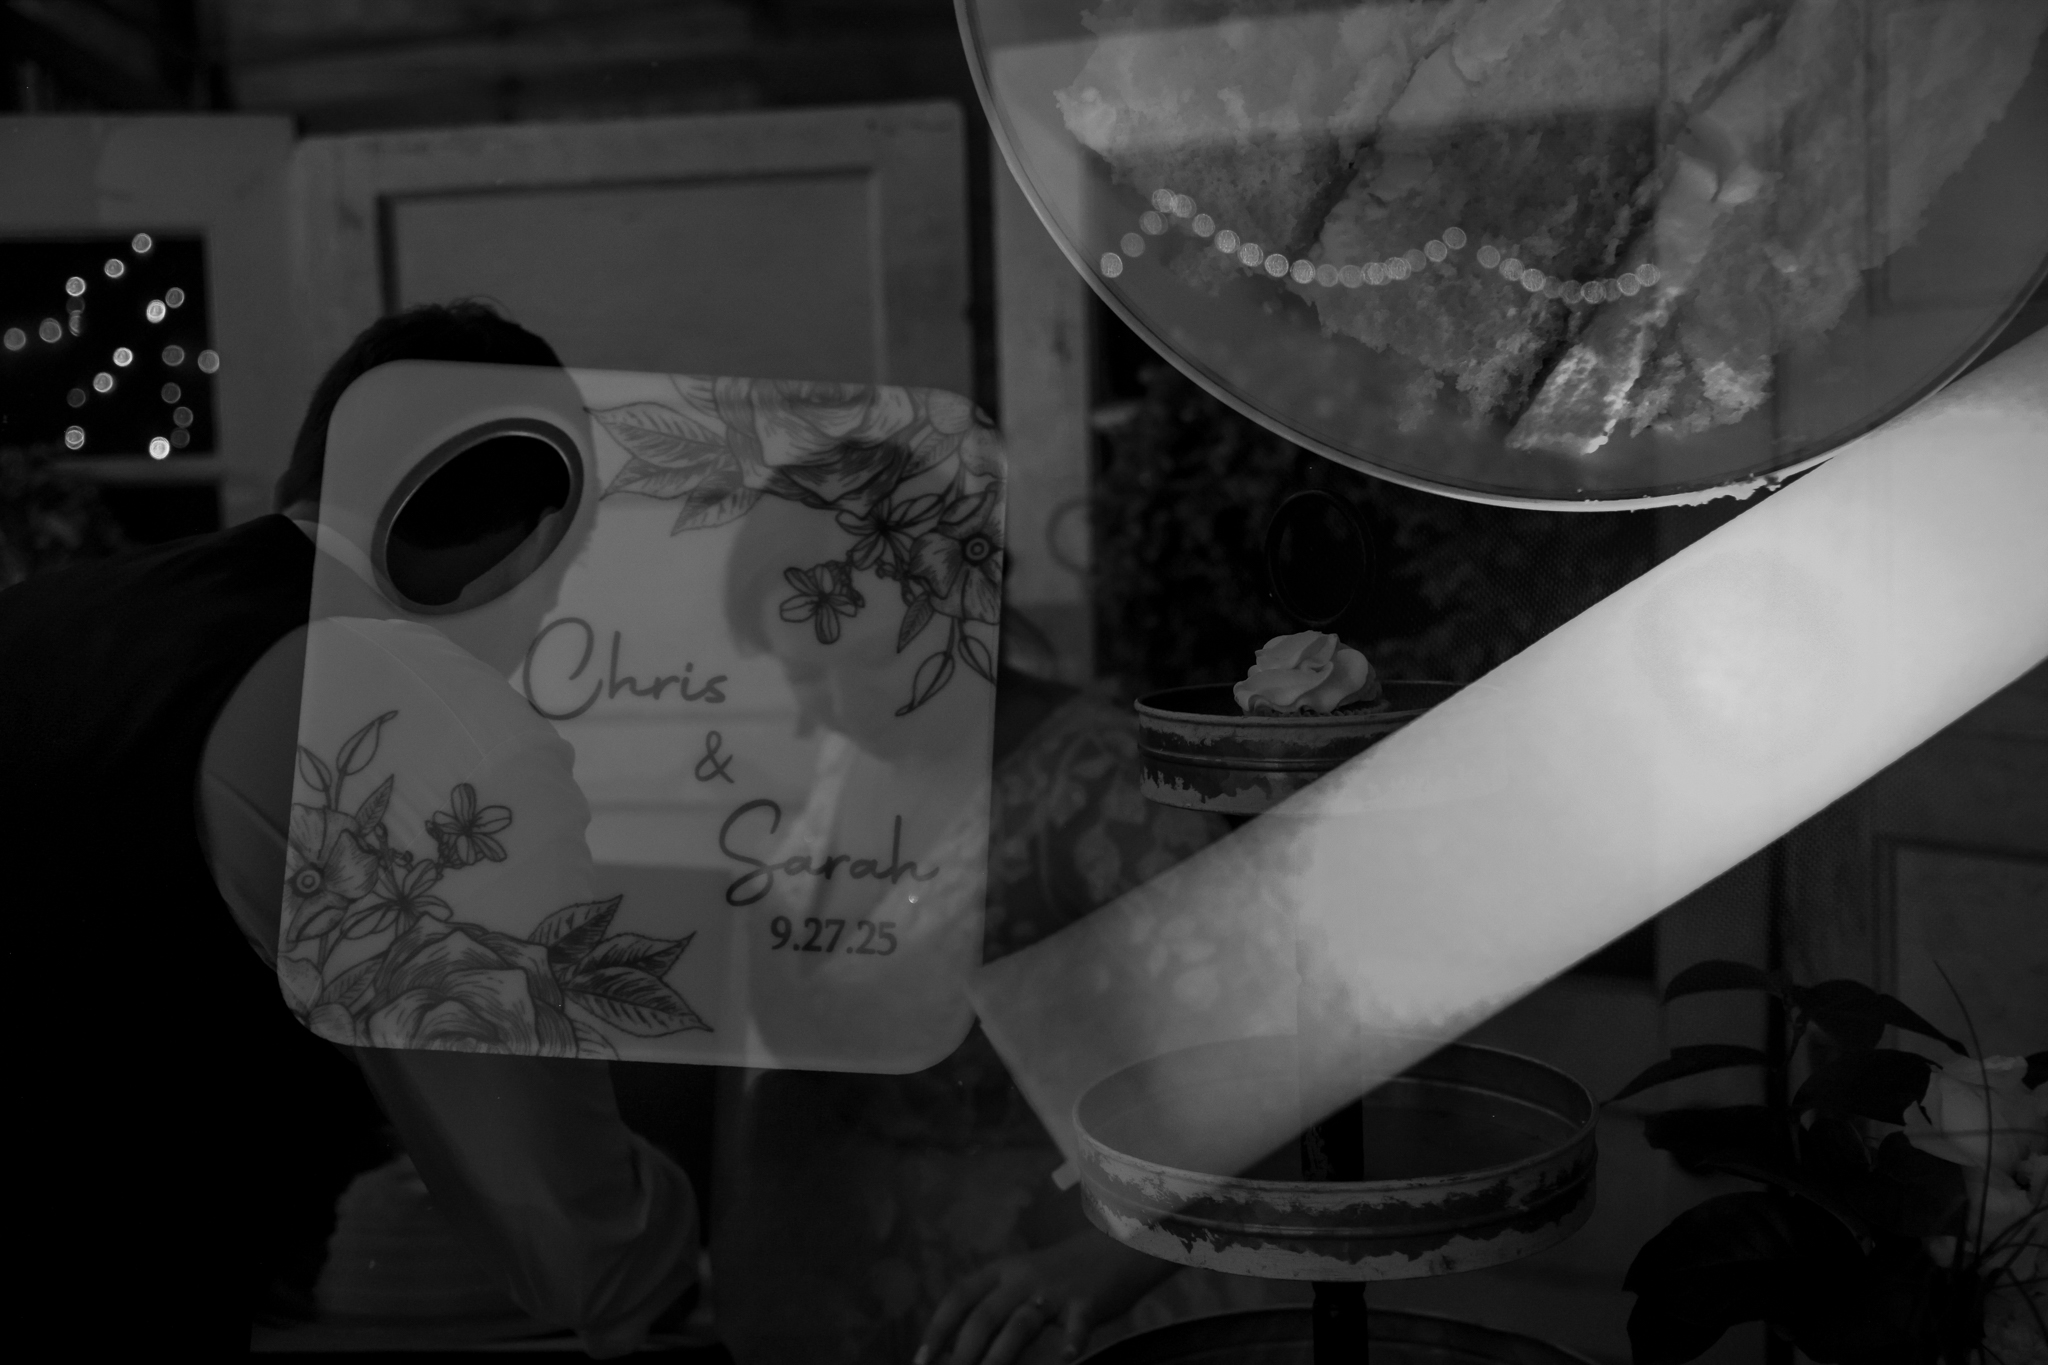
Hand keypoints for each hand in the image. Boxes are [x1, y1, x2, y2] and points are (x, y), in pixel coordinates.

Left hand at [915, 1229, 1174, 1364]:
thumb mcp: (1021, 1278)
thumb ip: (995, 1305)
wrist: (1115, 1246)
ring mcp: (1054, 1291)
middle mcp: (1022, 1279)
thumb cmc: (1060, 1271)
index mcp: (1001, 1271)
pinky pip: (1077, 1323)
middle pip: (984, 1316)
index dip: (938, 1328)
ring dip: (1000, 1356)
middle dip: (962, 1352)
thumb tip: (959, 1343)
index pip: (959, 1297)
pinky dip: (1072, 1341)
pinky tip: (1068, 1357)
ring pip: (1020, 1325)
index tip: (921, 1359)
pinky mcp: (1086, 1302)